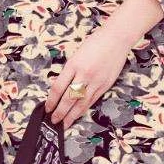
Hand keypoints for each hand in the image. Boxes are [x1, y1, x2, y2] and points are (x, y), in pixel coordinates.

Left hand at [44, 0, 163, 128]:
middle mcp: (84, 74)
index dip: (51, 100)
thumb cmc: (95, 43)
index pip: (58, 88)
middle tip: (53, 121)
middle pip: (69, 99)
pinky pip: (92, 100)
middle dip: (60, 112)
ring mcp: (96, 81)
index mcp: (73, 64)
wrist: (116, 39)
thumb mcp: (76, 54)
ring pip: (81, 103)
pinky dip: (84, 109)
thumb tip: (61, 88)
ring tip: (64, 124)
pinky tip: (78, 114)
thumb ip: (69, 71)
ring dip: (71, 116)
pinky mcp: (105, 85)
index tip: (47, 108)